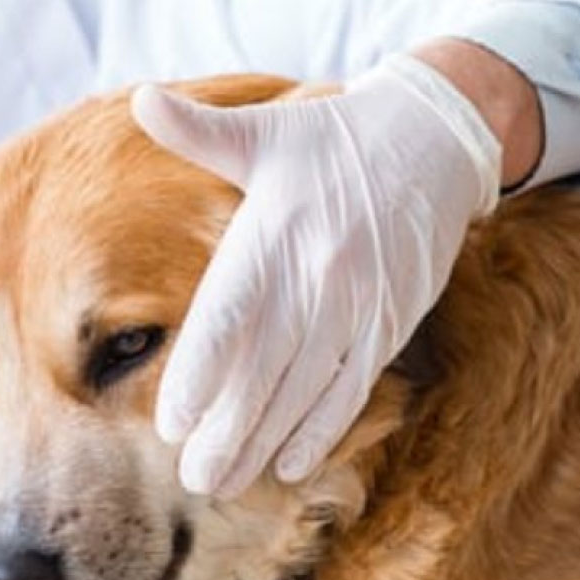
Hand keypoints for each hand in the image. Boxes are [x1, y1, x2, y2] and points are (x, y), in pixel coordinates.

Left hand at [130, 55, 501, 496]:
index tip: (171, 421)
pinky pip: (353, 385)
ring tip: (225, 481)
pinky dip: (323, 428)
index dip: (202, 373)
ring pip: (307, 389)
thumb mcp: (266, 127)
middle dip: (228, 429)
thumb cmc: (334, 138)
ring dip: (266, 441)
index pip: (233, 315)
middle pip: (266, 369)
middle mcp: (319, 273)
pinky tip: (290, 463)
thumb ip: (200, 129)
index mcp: (277, 230)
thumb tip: (143, 98)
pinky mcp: (392, 320)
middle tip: (192, 477)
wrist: (436, 138)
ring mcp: (361, 303)